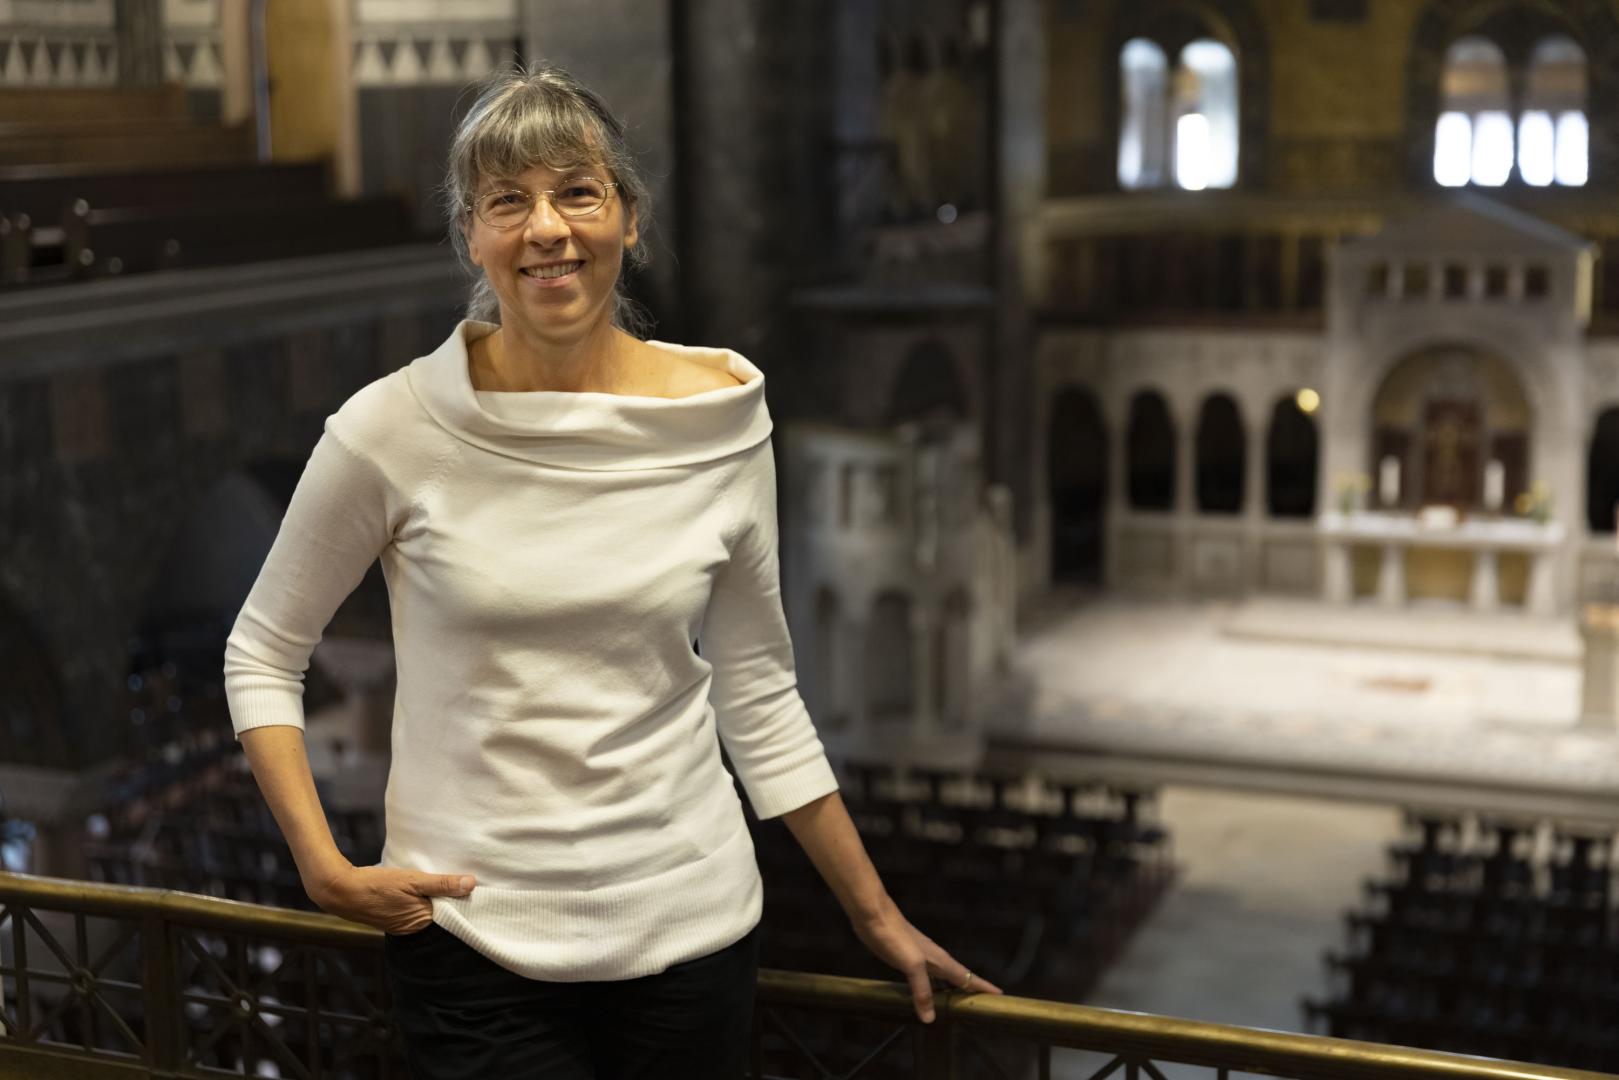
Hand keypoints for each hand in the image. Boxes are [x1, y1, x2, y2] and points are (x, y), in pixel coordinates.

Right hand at [306, 863, 475, 934]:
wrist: (340, 891)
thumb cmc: (377, 886)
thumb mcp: (413, 880)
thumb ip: (442, 883)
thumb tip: (471, 884)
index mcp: (422, 922)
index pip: (452, 913)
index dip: (461, 898)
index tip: (472, 884)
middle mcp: (413, 928)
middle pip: (440, 912)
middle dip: (449, 897)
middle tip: (459, 876)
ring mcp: (402, 925)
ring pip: (426, 909)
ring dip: (433, 896)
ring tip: (441, 879)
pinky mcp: (392, 918)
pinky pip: (413, 909)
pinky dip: (419, 898)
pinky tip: (420, 886)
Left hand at [850, 897, 1002, 1022]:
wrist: (873, 914)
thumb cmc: (894, 935)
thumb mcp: (910, 965)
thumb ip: (922, 991)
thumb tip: (930, 1018)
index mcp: (940, 960)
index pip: (967, 976)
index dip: (983, 987)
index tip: (999, 996)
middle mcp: (933, 958)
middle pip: (957, 977)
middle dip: (970, 990)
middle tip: (980, 1004)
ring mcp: (919, 957)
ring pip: (941, 977)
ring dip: (950, 988)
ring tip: (956, 1002)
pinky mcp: (905, 957)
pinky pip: (924, 976)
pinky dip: (930, 986)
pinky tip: (923, 990)